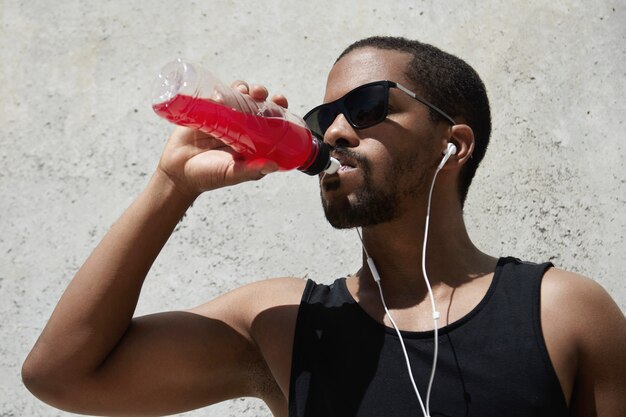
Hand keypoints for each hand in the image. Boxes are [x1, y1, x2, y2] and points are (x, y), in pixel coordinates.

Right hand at [156, 82, 287, 197]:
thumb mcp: (232, 174)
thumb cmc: (208, 176)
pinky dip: (222, 90)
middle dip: (261, 94)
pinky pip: (217, 96)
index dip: (278, 109)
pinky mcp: (207, 112)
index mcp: (254, 142)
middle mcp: (242, 128)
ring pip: (239, 97)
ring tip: (242, 91)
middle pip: (257, 105)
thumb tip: (274, 166)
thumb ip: (251, 171)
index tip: (280, 100)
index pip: (271, 121)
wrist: (177, 172)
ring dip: (244, 89)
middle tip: (259, 93)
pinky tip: (222, 92)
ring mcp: (225, 118)